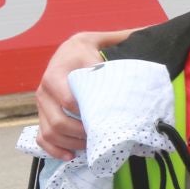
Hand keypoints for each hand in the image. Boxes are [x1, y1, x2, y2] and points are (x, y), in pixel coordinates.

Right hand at [35, 30, 130, 158]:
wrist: (66, 52)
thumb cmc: (85, 49)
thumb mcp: (98, 40)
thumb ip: (119, 39)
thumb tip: (148, 32)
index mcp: (57, 74)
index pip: (68, 101)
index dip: (87, 115)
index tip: (107, 121)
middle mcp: (44, 91)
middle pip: (59, 122)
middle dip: (81, 135)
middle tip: (103, 139)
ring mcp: (42, 106)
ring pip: (50, 133)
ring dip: (71, 144)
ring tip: (93, 147)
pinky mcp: (41, 116)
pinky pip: (42, 138)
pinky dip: (54, 150)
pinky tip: (72, 156)